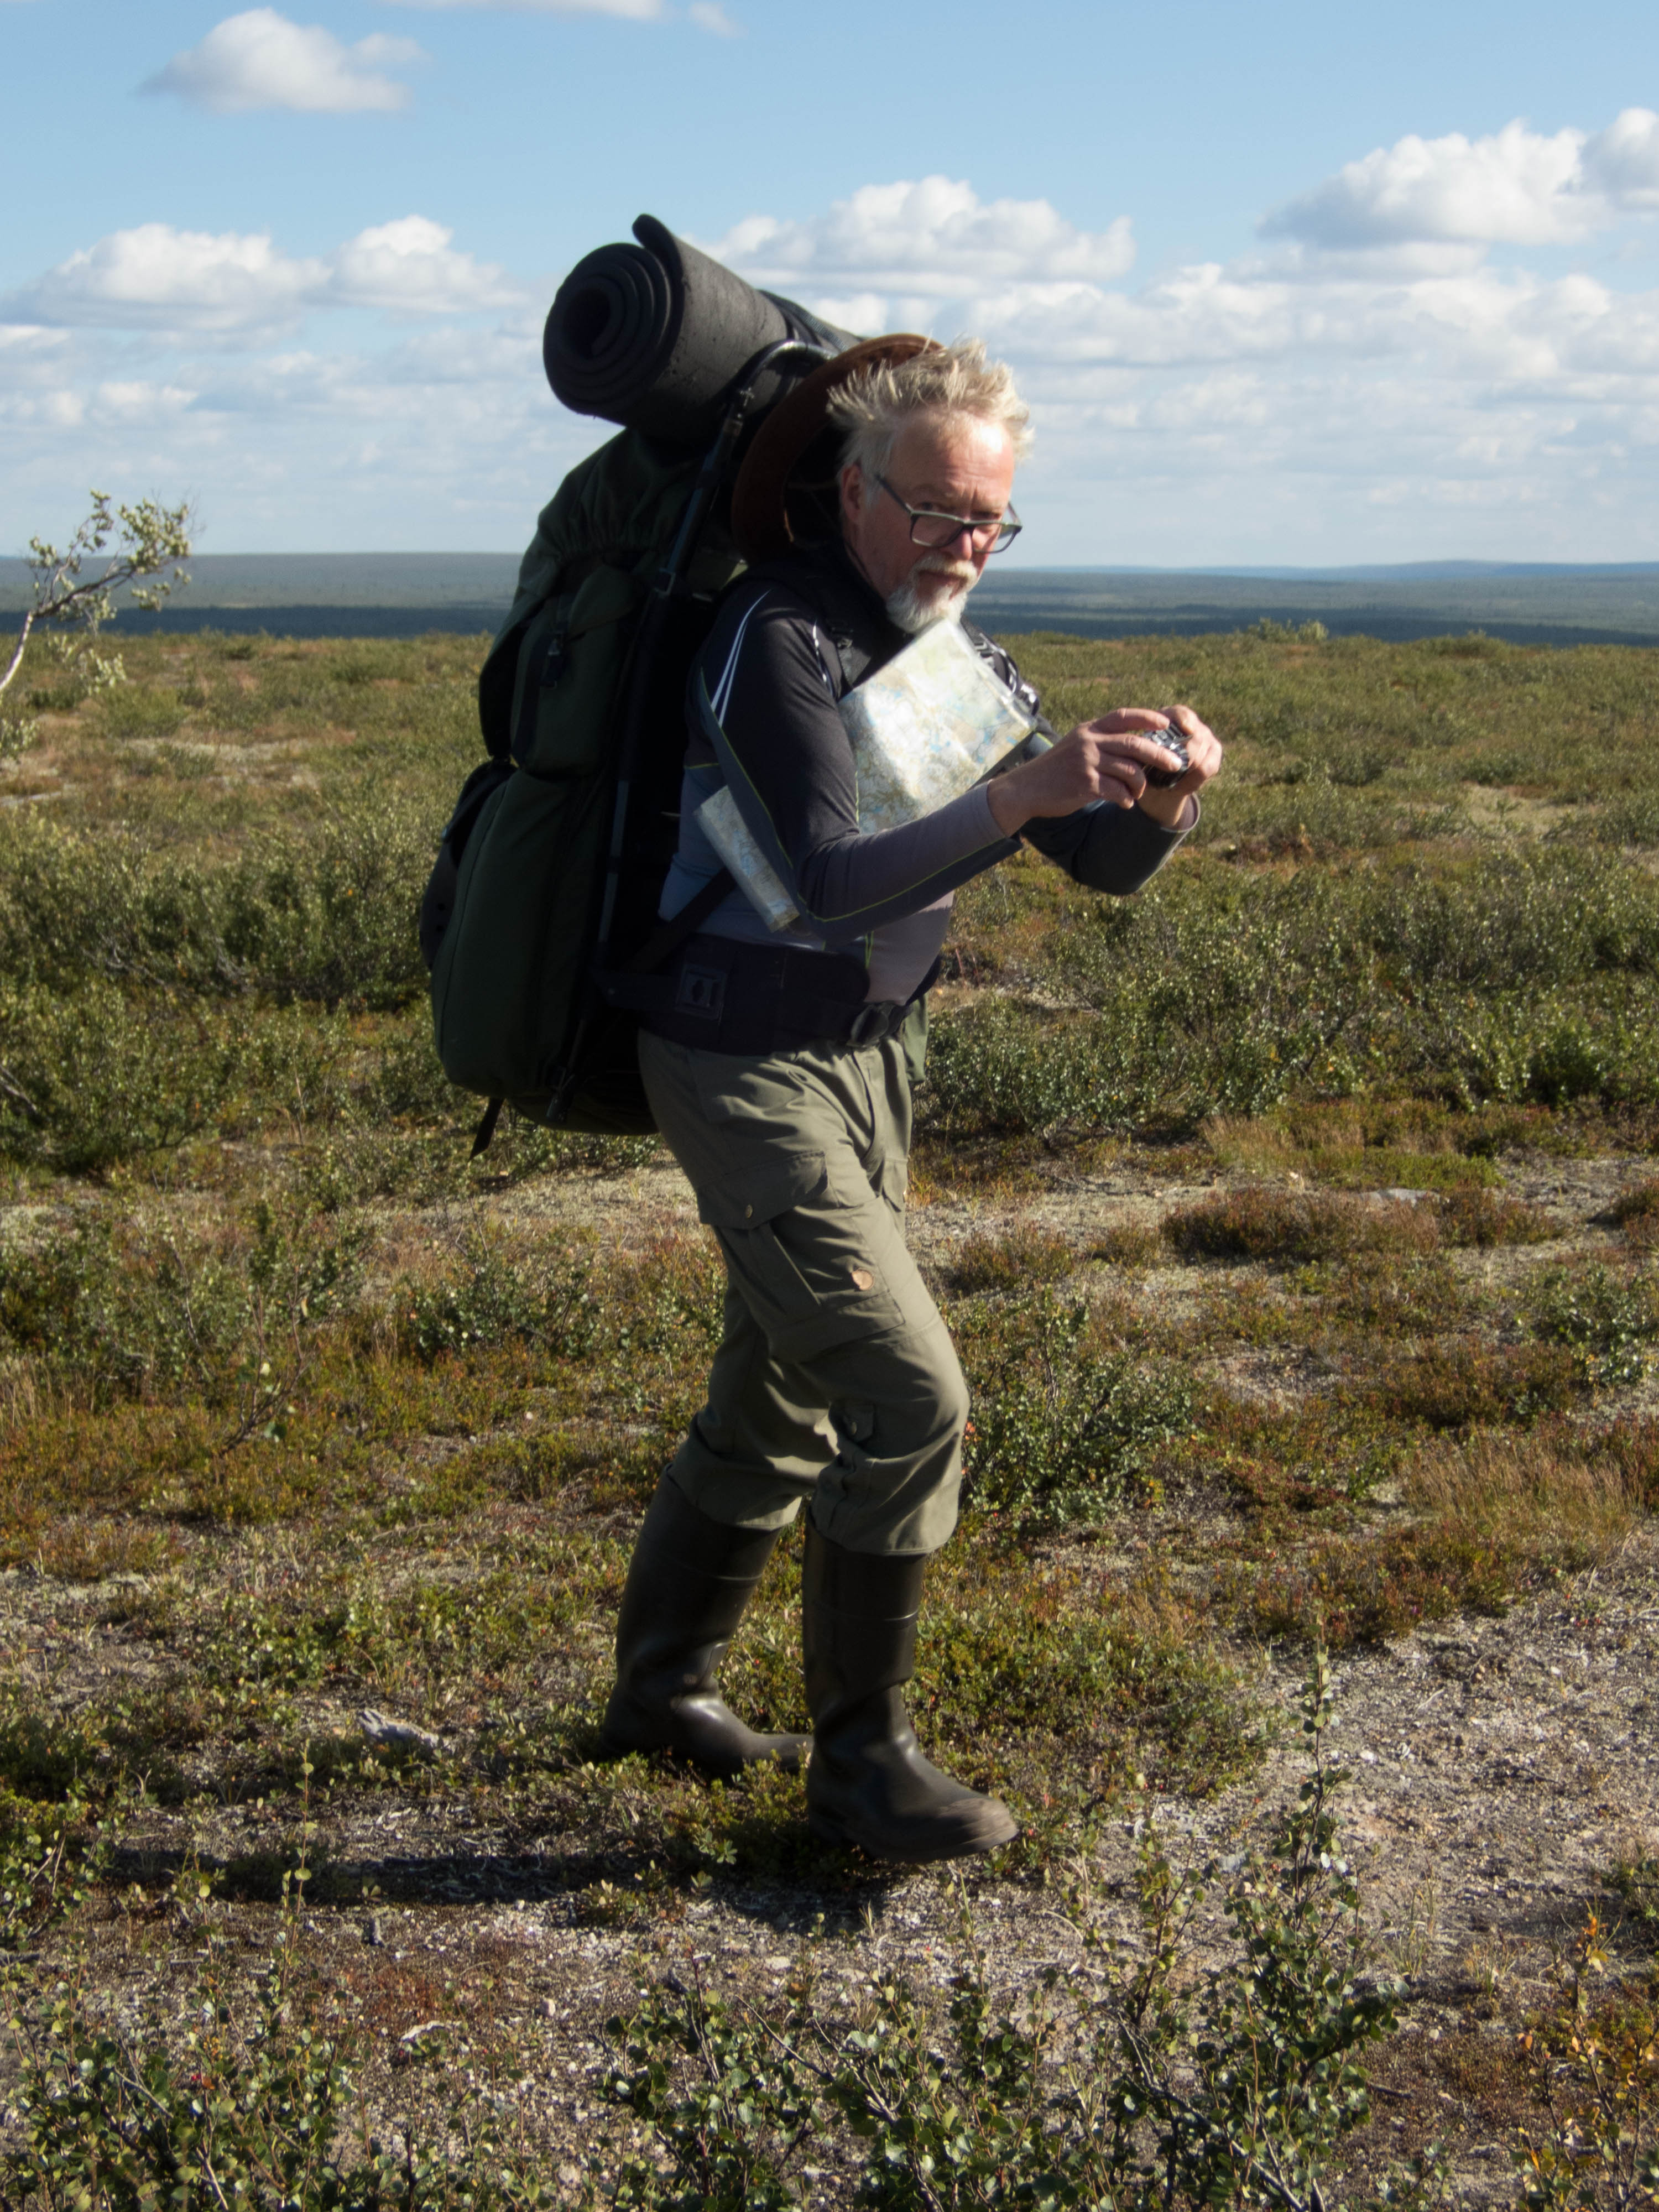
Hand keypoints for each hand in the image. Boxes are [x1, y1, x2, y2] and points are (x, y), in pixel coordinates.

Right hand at [985, 705, 1221, 837]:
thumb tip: (1133, 744)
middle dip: (1159, 754)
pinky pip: (1117, 791)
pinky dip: (1126, 799)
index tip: (1167, 724)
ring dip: (1140, 784)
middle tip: (1175, 764)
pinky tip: (1126, 803)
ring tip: (1138, 792)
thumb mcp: (1075, 745)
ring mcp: (1087, 763)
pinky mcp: (1084, 785)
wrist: (1027, 788)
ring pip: (1129, 770)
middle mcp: (1089, 743)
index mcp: (1089, 730)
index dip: (1147, 718)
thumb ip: (1100, 742)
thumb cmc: (1055, 769)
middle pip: (1133, 744)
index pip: (1123, 717)